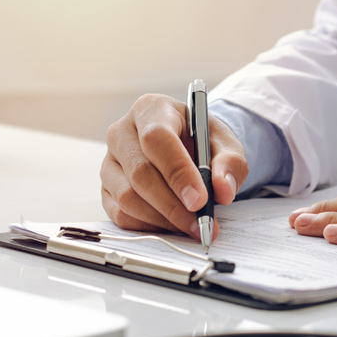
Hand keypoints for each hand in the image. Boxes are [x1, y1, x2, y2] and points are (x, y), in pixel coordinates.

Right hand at [101, 94, 247, 239]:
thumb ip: (230, 162)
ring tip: (192, 226)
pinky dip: (149, 227)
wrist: (185, 147)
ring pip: (128, 197)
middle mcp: (121, 132)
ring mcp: (109, 161)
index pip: (156, 139)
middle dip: (174, 205)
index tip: (200, 199)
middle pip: (140, 173)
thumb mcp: (225, 143)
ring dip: (163, 219)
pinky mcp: (106, 188)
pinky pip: (121, 214)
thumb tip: (223, 190)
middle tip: (202, 223)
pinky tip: (172, 225)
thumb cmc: (202, 141)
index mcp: (151, 109)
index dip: (178, 172)